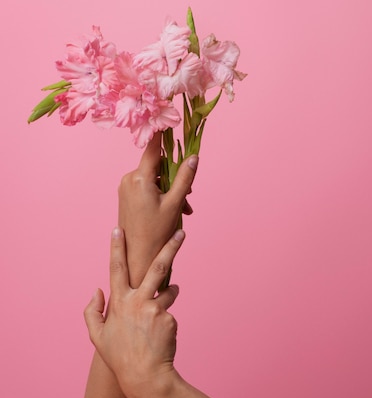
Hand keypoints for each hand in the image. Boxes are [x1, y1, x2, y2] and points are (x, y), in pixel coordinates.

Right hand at [84, 227, 184, 397]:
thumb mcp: (97, 336)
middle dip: (171, 246)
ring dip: (170, 292)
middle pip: (158, 266)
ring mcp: (156, 308)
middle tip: (181, 231)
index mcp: (119, 302)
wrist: (145, 375)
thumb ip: (93, 311)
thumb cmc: (120, 355)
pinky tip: (160, 335)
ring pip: (170, 289)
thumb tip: (96, 290)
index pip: (116, 269)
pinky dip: (166, 319)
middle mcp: (138, 301)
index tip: (118, 229)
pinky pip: (170, 311)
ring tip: (161, 312)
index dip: (117, 248)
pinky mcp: (170, 317)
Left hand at [118, 132, 197, 286]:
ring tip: (183, 209)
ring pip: (154, 177)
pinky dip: (162, 194)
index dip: (163, 132)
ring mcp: (125, 187)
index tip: (168, 114)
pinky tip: (172, 209)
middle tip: (189, 196)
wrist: (137, 257)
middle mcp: (128, 179)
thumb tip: (194, 156)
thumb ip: (185, 178)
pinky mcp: (126, 195)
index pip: (154, 147)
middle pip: (158, 165)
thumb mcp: (175, 204)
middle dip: (176, 176)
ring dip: (171, 188)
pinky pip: (147, 186)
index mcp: (139, 178)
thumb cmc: (157, 232)